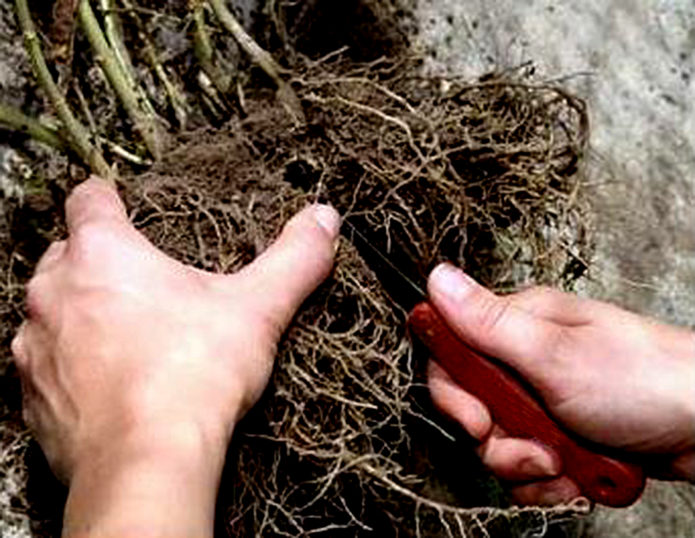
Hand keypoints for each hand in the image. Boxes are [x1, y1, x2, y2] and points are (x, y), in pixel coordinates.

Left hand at [11, 177, 339, 536]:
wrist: (147, 461)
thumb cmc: (192, 377)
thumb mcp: (258, 308)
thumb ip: (294, 258)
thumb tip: (324, 221)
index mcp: (103, 254)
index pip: (89, 199)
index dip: (107, 198)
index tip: (123, 207)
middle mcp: (56, 293)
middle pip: (68, 256)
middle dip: (99, 264)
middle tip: (145, 287)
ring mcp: (36, 347)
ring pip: (52, 312)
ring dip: (81, 316)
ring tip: (129, 337)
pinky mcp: (33, 397)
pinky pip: (46, 367)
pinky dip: (72, 367)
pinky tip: (111, 383)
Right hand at [426, 264, 694, 504]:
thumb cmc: (645, 378)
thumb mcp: (554, 353)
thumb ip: (487, 323)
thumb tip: (437, 277)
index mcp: (518, 325)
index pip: (451, 354)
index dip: (453, 394)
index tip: (478, 419)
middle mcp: (525, 359)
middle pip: (472, 408)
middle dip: (499, 440)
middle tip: (536, 446)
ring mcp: (543, 399)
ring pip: (498, 444)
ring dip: (528, 466)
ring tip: (567, 462)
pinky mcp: (560, 432)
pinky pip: (527, 467)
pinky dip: (549, 481)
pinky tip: (577, 473)